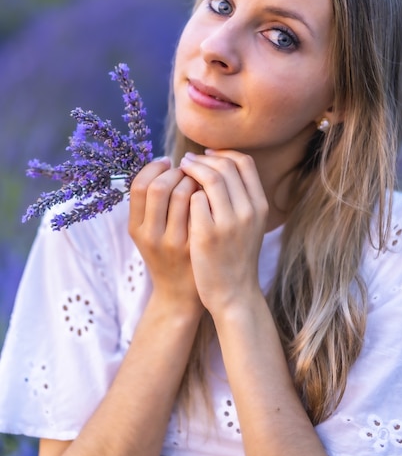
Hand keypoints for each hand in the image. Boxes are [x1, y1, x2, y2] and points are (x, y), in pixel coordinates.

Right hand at [129, 157, 202, 313]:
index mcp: (137, 229)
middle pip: (159, 186)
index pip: (139, 186)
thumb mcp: (148, 232)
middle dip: (176, 172)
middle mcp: (152, 236)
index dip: (154, 168)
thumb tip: (164, 161)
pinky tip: (211, 194)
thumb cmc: (166, 254)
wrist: (182, 294)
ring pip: (184, 193)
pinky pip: (203, 206)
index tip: (167, 162)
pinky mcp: (198, 244)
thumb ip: (150, 203)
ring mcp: (176, 241)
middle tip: (186, 170)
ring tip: (199, 181)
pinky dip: (207, 193)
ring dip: (194, 178)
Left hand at [179, 150, 268, 314]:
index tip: (206, 154)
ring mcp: (228, 222)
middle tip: (186, 160)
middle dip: (202, 158)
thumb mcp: (250, 224)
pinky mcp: (207, 234)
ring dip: (191, 169)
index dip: (223, 153)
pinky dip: (184, 193)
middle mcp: (248, 210)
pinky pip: (193, 199)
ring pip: (209, 178)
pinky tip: (176, 195)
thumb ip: (241, 197)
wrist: (233, 292)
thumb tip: (220, 166)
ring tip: (179, 170)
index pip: (244, 162)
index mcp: (260, 205)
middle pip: (225, 166)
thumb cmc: (237, 256)